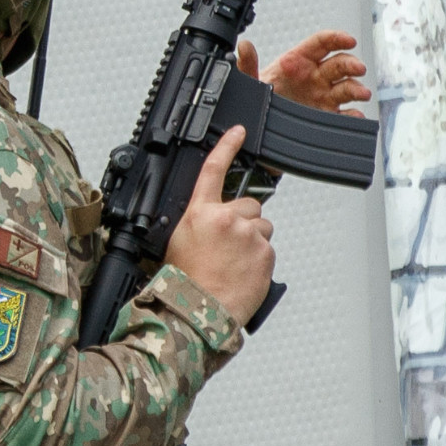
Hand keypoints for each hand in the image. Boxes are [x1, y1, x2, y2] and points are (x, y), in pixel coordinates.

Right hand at [161, 124, 275, 322]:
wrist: (198, 312)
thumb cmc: (184, 283)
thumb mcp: (178, 243)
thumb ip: (197, 222)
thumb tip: (208, 220)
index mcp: (200, 214)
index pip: (214, 170)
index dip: (227, 146)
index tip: (239, 132)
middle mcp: (226, 219)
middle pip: (249, 205)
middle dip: (244, 221)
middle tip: (228, 247)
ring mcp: (249, 235)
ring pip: (261, 228)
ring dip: (252, 242)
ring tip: (234, 264)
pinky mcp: (265, 253)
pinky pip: (268, 250)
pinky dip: (259, 260)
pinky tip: (243, 274)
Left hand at [242, 29, 371, 115]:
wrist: (258, 123)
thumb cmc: (258, 95)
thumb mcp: (250, 79)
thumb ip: (248, 63)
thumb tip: (243, 46)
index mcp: (299, 61)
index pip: (322, 43)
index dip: (337, 38)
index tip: (348, 40)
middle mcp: (315, 76)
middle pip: (339, 64)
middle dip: (351, 64)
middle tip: (357, 69)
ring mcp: (322, 95)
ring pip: (345, 87)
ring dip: (356, 89)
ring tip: (362, 94)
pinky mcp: (325, 114)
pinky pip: (343, 114)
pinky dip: (352, 116)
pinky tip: (356, 116)